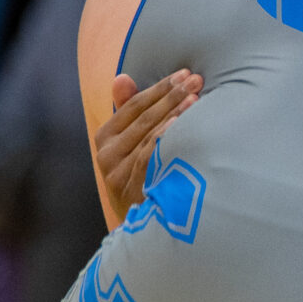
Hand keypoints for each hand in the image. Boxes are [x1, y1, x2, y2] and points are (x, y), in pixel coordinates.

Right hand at [94, 70, 200, 211]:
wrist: (141, 227)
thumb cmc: (140, 177)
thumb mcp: (129, 145)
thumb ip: (128, 111)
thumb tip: (122, 77)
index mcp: (105, 138)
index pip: (134, 106)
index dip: (160, 88)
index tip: (184, 74)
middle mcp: (107, 155)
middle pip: (144, 118)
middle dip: (172, 96)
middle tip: (197, 79)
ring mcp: (118, 174)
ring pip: (149, 136)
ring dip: (174, 113)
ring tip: (196, 97)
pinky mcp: (132, 189)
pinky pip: (151, 158)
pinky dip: (166, 139)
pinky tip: (183, 125)